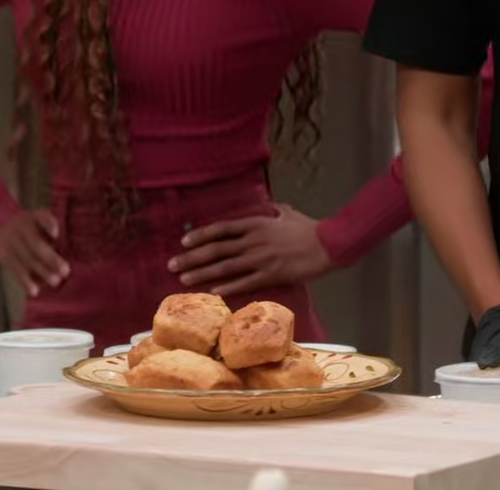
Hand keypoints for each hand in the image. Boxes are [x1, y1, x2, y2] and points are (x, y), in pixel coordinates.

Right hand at [0, 209, 68, 297]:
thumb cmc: (24, 223)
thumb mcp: (36, 216)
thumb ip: (49, 223)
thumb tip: (58, 237)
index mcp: (32, 218)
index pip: (42, 218)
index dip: (49, 225)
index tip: (56, 234)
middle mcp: (20, 230)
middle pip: (36, 245)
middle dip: (51, 259)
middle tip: (65, 271)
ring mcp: (10, 243)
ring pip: (26, 260)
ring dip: (40, 272)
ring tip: (55, 282)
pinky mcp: (3, 256)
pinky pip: (14, 270)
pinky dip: (24, 281)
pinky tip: (34, 291)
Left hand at [169, 204, 335, 296]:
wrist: (327, 245)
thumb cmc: (308, 228)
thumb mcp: (286, 213)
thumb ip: (271, 211)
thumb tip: (266, 207)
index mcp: (256, 224)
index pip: (221, 229)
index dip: (200, 235)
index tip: (183, 241)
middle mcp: (254, 241)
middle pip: (216, 250)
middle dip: (191, 257)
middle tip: (172, 265)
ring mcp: (261, 259)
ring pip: (225, 267)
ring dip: (201, 273)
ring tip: (183, 279)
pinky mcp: (270, 275)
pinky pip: (244, 282)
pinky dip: (226, 286)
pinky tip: (211, 291)